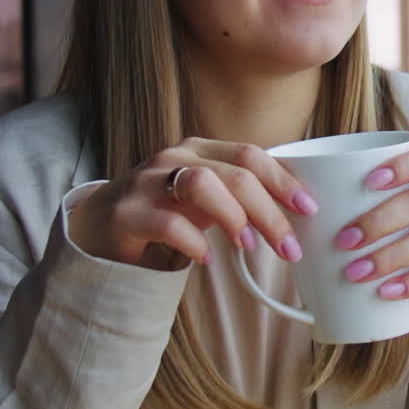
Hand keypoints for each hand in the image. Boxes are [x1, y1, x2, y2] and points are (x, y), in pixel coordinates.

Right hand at [66, 139, 318, 270]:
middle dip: (269, 210)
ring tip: (248, 245)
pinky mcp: (127, 213)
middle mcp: (175, 158)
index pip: (250, 155)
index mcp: (200, 150)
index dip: (283, 181)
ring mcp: (147, 182)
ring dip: (233, 216)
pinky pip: (167, 222)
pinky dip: (194, 241)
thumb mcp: (206, 199)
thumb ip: (242, 198)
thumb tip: (297, 215)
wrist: (99, 228)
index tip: (309, 208)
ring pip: (201, 184)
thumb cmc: (165, 212)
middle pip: (234, 173)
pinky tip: (207, 258)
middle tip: (289, 246)